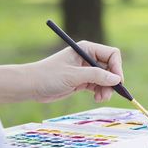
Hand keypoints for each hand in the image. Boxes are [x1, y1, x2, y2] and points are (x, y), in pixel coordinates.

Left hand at [0, 41, 123, 104]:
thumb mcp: (74, 76)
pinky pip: (98, 86)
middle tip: (109, 94)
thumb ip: (96, 76)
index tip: (117, 81)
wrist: (31, 86)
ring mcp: (86, 70)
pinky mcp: (83, 81)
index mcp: (86, 49)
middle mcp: (89, 57)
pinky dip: (101, 92)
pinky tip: (97, 99)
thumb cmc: (49, 75)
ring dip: (107, 89)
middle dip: (112, 81)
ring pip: (106, 79)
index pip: (112, 54)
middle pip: (111, 67)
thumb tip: (116, 79)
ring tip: (101, 99)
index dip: (117, 67)